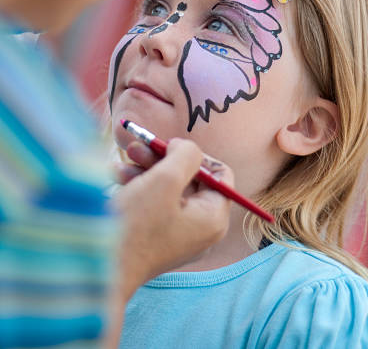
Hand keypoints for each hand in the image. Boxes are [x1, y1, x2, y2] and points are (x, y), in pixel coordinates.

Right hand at [112, 138, 232, 299]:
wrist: (98, 269)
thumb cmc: (136, 226)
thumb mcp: (165, 180)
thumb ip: (185, 154)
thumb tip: (185, 147)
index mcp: (213, 217)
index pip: (220, 174)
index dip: (196, 155)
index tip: (169, 148)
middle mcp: (201, 229)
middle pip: (190, 179)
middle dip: (162, 160)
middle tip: (137, 148)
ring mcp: (177, 234)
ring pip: (167, 188)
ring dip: (144, 170)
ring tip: (121, 163)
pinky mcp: (155, 237)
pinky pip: (153, 203)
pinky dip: (137, 187)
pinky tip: (115, 178)